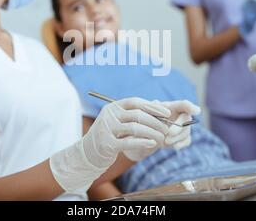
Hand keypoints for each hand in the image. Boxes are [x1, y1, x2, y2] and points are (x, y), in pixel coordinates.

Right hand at [49, 98, 170, 193]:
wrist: (88, 153)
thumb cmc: (109, 135)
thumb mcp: (119, 121)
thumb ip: (136, 114)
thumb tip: (159, 105)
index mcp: (113, 107)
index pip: (136, 102)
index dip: (153, 107)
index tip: (167, 113)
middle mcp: (109, 115)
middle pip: (138, 115)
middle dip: (156, 122)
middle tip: (167, 130)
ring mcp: (107, 129)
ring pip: (135, 128)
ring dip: (152, 133)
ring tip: (162, 139)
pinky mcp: (107, 144)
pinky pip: (129, 142)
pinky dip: (143, 142)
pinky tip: (153, 144)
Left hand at [124, 100, 200, 161]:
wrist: (140, 137)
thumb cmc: (142, 122)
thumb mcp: (143, 115)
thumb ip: (150, 109)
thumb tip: (156, 102)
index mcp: (171, 107)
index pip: (183, 104)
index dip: (190, 106)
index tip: (196, 111)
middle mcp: (179, 116)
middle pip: (187, 118)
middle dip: (179, 126)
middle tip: (169, 133)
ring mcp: (182, 127)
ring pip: (186, 131)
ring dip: (176, 137)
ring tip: (164, 141)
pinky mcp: (182, 139)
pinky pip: (187, 141)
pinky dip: (180, 144)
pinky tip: (173, 146)